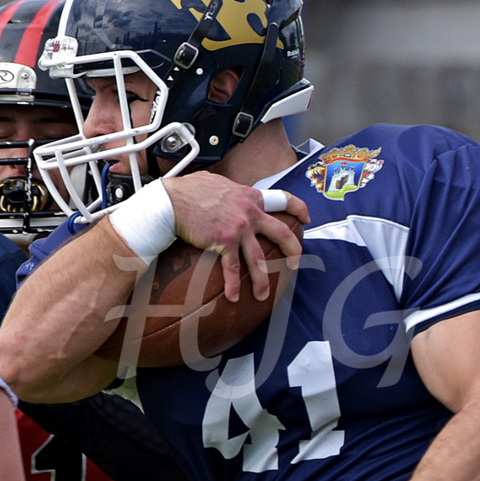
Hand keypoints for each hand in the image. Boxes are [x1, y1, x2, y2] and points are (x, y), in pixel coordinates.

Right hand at [162, 175, 307, 302]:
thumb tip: (235, 194)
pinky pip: (233, 268)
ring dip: (263, 279)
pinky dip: (233, 284)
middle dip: (293, 250)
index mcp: (250, 196)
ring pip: (259, 258)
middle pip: (282, 233)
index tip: (307, 218)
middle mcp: (249, 212)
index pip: (283, 199)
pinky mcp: (224, 242)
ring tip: (263, 294)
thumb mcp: (219, 183)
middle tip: (295, 264)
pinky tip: (234, 296)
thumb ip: (234, 191)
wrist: (172, 201)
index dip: (299, 208)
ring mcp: (238, 228)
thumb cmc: (190, 190)